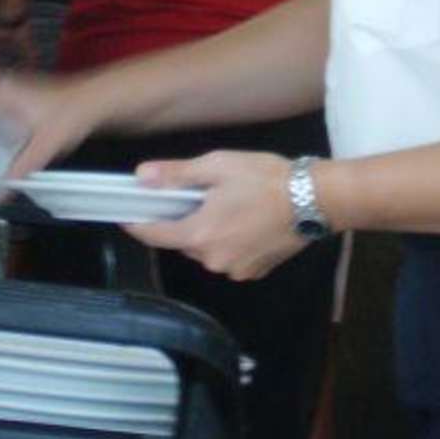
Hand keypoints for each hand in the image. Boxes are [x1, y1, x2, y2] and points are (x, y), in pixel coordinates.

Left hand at [126, 152, 303, 280]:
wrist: (314, 199)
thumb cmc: (264, 179)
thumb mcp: (218, 166)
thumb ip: (177, 174)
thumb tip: (141, 177)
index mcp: (199, 234)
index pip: (155, 235)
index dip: (138, 224)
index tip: (125, 215)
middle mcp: (213, 260)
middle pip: (184, 240)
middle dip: (185, 220)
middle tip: (199, 195)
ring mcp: (235, 270)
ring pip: (208, 249)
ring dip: (209, 231)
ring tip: (229, 205)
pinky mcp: (255, 272)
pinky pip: (230, 257)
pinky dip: (230, 241)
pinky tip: (246, 221)